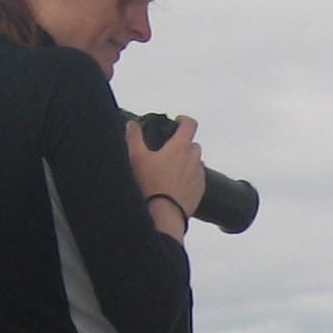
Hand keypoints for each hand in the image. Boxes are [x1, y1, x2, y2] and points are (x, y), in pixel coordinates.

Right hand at [127, 114, 203, 233]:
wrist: (164, 213)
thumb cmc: (150, 185)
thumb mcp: (136, 157)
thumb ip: (134, 137)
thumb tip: (132, 124)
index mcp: (180, 147)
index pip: (190, 125)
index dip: (184, 120)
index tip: (177, 122)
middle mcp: (194, 159)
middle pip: (193, 144)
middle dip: (183, 144)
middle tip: (169, 151)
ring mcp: (199, 175)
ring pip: (196, 162)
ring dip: (187, 162)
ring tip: (170, 169)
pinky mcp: (200, 190)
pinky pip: (197, 179)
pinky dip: (189, 178)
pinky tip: (175, 184)